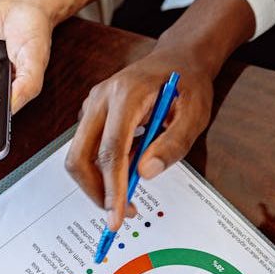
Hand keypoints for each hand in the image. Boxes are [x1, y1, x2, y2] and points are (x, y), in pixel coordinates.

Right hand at [65, 47, 214, 230]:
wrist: (178, 58)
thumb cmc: (188, 83)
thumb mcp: (195, 114)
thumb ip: (173, 143)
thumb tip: (146, 172)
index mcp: (125, 95)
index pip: (110, 150)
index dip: (112, 188)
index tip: (117, 215)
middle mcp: (100, 99)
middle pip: (80, 156)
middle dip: (95, 191)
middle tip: (120, 213)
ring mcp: (92, 105)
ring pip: (80, 155)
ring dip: (99, 182)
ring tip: (130, 193)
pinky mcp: (92, 114)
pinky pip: (87, 148)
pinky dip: (102, 169)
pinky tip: (127, 169)